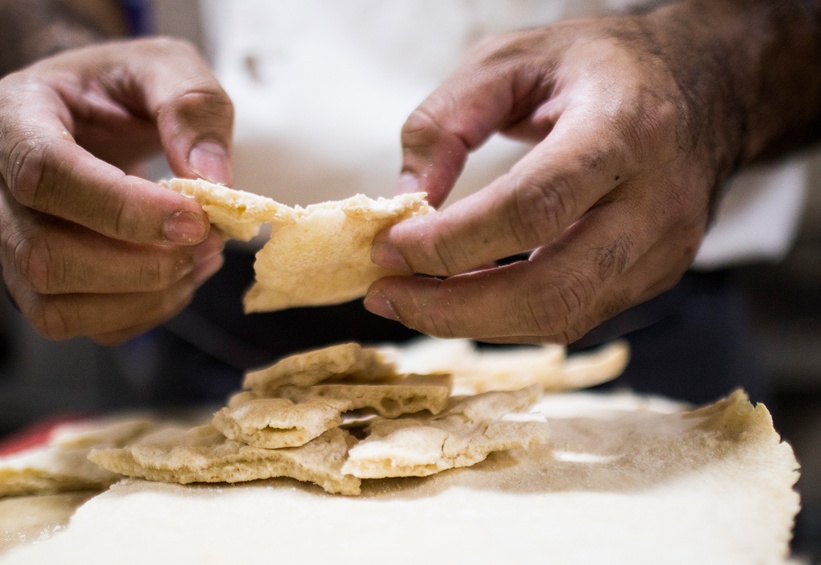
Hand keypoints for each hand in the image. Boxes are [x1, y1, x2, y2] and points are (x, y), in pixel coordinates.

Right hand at [0, 38, 232, 344]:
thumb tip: (212, 184)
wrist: (89, 108)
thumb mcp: (163, 64)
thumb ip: (192, 106)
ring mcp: (5, 241)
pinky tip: (179, 278)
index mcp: (8, 116)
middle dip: (138, 265)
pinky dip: (140, 313)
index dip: (122, 208)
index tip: (194, 218)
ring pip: (52, 304)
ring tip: (201, 259)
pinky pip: (78, 324)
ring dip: (142, 296)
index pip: (43, 174)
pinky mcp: (32, 282)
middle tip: (207, 240)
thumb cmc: (118, 83)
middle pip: (42, 254)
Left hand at [365, 8, 747, 343]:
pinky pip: (573, 317)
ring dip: (473, 322)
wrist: (707, 86)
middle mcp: (656, 200)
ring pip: (562, 318)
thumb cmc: (602, 67)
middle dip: (454, 308)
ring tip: (410, 299)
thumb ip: (446, 122)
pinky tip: (462, 295)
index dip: (453, 241)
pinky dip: (506, 316)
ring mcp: (664, 249)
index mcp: (623, 128)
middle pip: (551, 288)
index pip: (532, 207)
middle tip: (385, 296)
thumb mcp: (512, 57)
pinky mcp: (656, 276)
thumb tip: (406, 204)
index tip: (389, 247)